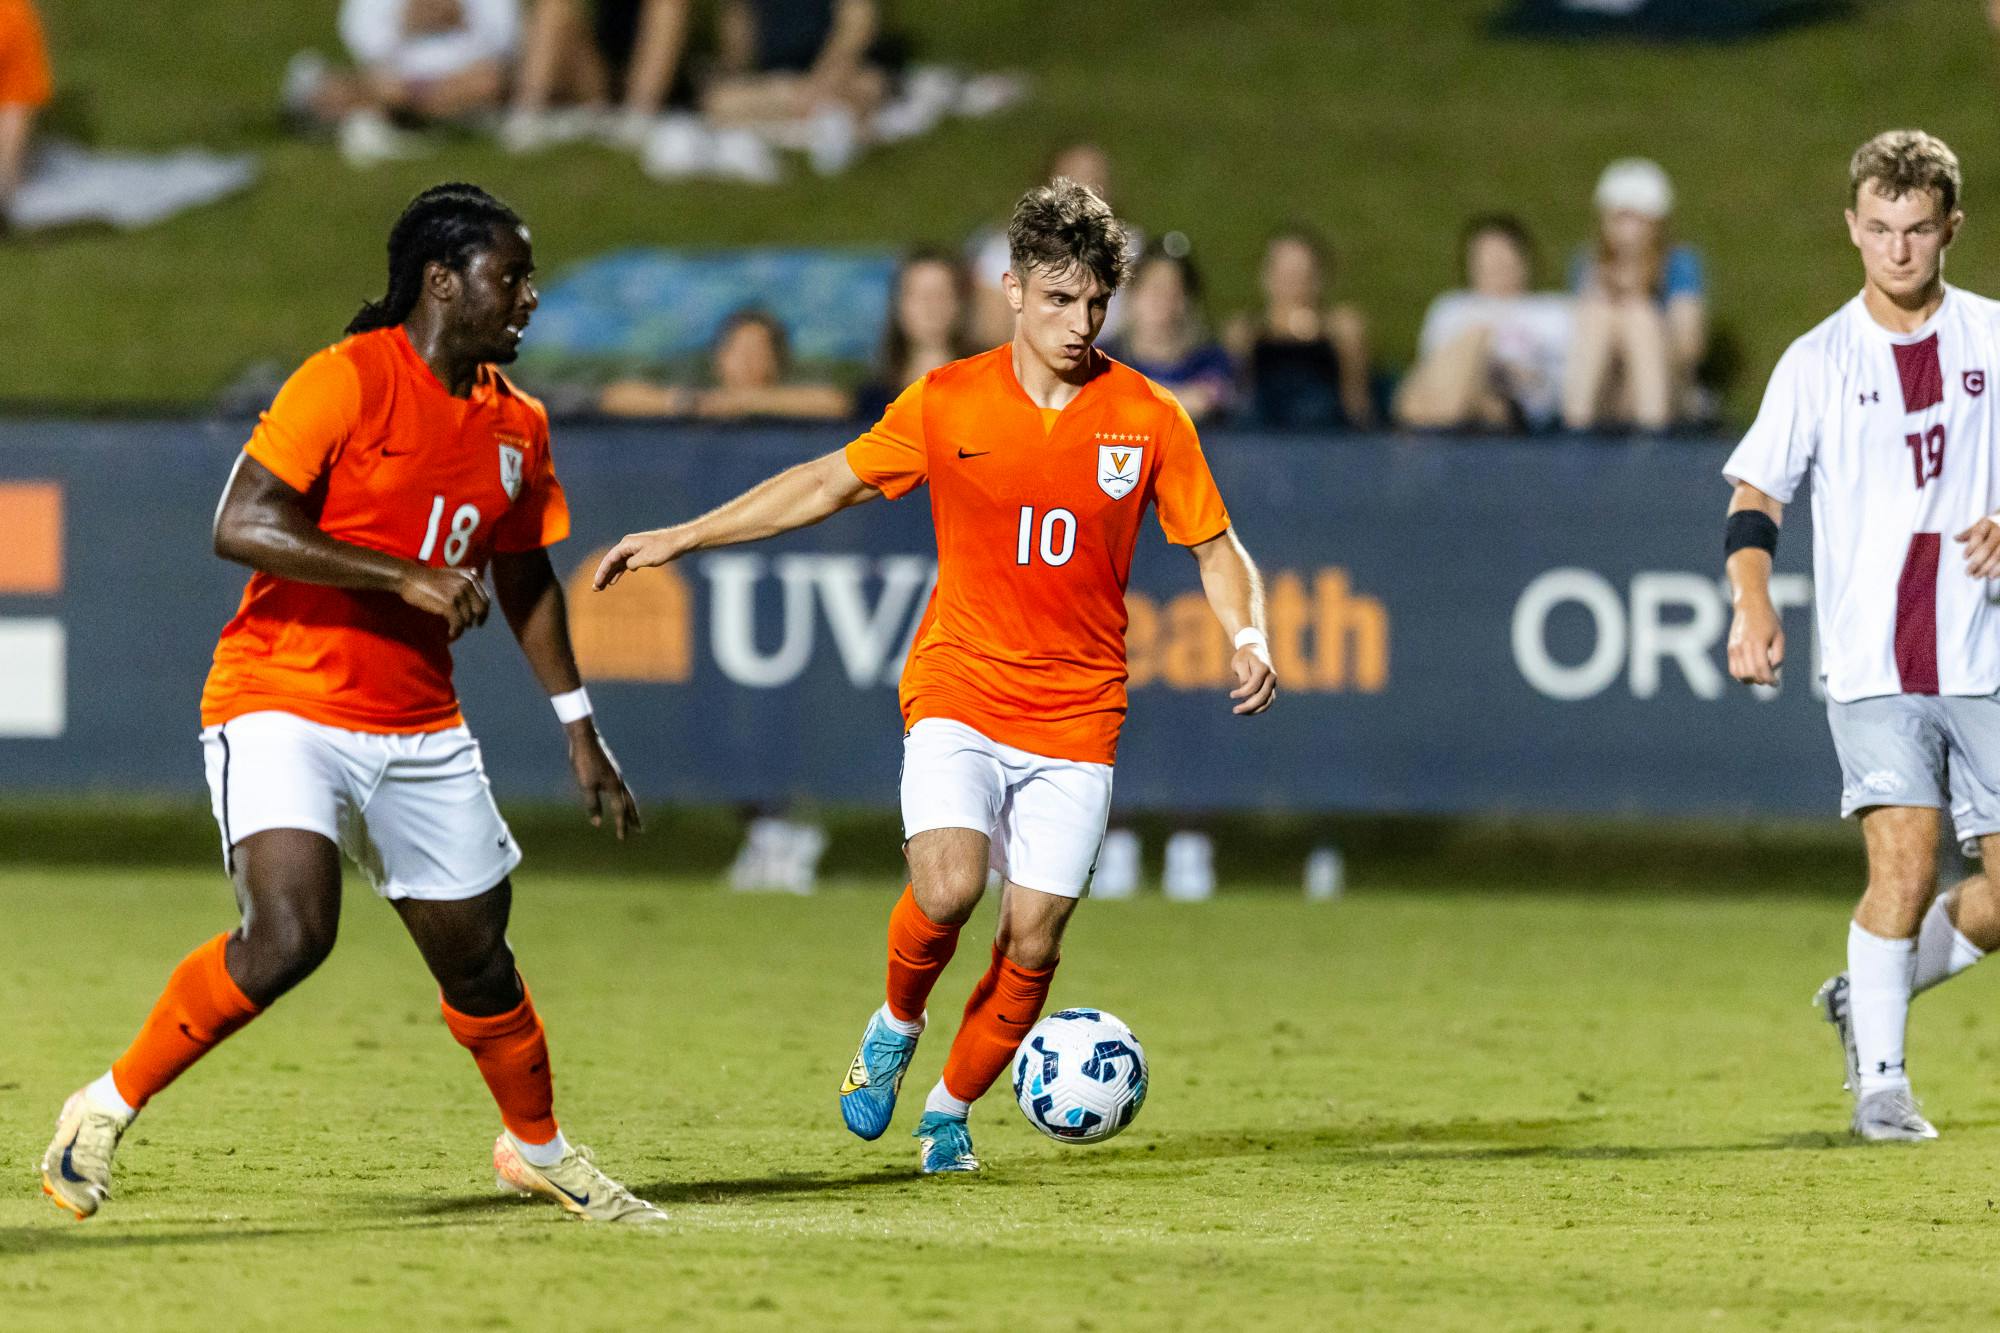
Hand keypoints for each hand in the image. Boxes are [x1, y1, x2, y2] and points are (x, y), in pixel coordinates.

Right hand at [398, 565, 489, 639]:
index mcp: (470, 576)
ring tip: (455, 630)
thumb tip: (477, 578)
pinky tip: (451, 635)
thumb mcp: (451, 573)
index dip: (485, 612)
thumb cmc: (428, 578)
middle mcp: (467, 583)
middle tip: (471, 627)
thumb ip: (465, 577)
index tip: (480, 620)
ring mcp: (458, 593)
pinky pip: (458, 624)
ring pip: (468, 618)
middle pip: (481, 609)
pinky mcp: (449, 604)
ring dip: (462, 627)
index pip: (486, 598)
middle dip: (478, 620)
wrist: (409, 578)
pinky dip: (456, 632)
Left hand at [567, 722, 640, 838]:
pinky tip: (617, 796)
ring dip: (629, 808)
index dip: (620, 825)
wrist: (585, 739)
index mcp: (615, 787)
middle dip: (633, 818)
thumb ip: (592, 805)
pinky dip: (622, 798)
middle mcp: (619, 782)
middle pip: (629, 803)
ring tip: (631, 817)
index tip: (622, 839)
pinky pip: (620, 788)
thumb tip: (597, 823)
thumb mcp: (586, 786)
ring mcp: (616, 775)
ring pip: (626, 795)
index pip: (620, 810)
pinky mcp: (611, 770)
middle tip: (640, 830)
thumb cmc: (585, 762)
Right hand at [593, 528, 686, 589]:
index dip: (601, 572)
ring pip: (618, 563)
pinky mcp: (640, 553)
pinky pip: (626, 563)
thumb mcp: (647, 558)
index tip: (596, 583)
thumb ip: (633, 563)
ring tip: (603, 586)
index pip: (609, 559)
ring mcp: (633, 549)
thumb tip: (626, 567)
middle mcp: (627, 545)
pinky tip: (615, 580)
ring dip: (610, 574)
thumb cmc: (664, 549)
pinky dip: (620, 571)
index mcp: (626, 544)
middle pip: (611, 561)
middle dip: (603, 575)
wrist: (678, 542)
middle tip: (595, 588)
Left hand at [1229, 644, 1276, 715]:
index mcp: (1263, 668)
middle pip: (1262, 696)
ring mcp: (1273, 683)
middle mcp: (1271, 676)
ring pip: (1267, 701)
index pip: (1254, 685)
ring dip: (1254, 710)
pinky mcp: (1271, 689)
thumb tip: (1245, 689)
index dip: (1242, 693)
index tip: (1231, 695)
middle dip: (1248, 706)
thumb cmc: (1244, 656)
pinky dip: (1259, 709)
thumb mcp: (1239, 662)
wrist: (1255, 651)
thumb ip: (1243, 676)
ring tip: (1240, 712)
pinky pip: (1268, 702)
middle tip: (1235, 711)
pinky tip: (1248, 712)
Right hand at [1727, 598, 1784, 685]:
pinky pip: (1733, 669)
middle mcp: (1743, 646)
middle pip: (1750, 674)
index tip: (1776, 684)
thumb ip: (1778, 655)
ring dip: (1750, 679)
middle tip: (1770, 679)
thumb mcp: (1780, 636)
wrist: (1749, 605)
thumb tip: (1773, 671)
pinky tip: (1750, 671)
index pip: (1761, 669)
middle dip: (1761, 680)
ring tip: (1760, 674)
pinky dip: (1741, 675)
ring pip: (1740, 674)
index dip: (1769, 679)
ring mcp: (1734, 648)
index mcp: (1757, 643)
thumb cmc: (1768, 619)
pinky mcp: (1730, 648)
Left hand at [1957, 515, 1999, 578]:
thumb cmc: (1992, 526)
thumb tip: (1955, 538)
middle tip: (1968, 573)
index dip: (1971, 547)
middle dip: (1976, 562)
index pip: (1978, 535)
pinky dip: (1999, 569)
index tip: (1964, 558)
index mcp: (1989, 523)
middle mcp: (1999, 530)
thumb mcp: (1981, 525)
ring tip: (1977, 577)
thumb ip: (1969, 532)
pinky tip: (1991, 576)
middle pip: (1987, 548)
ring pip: (1997, 556)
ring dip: (1987, 568)